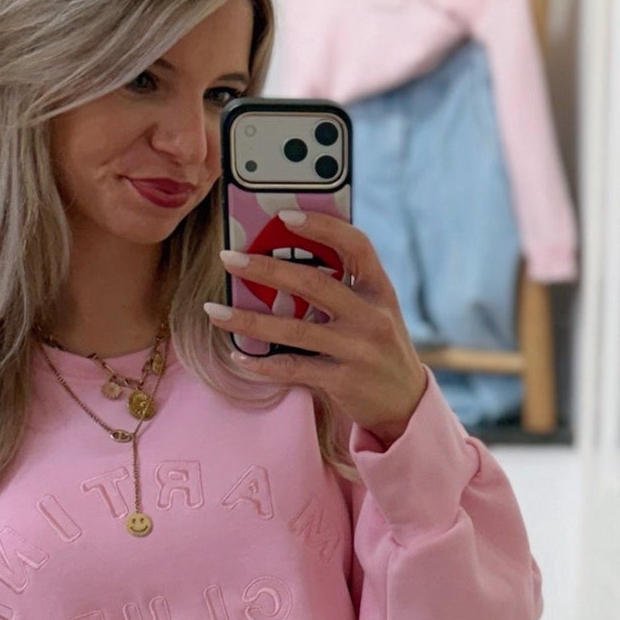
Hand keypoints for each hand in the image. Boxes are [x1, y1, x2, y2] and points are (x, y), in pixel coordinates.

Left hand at [206, 210, 427, 444]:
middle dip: (265, 268)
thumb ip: (344, 286)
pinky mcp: (344, 380)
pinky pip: (294, 368)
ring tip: (214, 310)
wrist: (404, 403)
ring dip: (249, 319)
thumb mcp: (374, 311)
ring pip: (295, 328)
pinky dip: (263, 363)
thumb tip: (283, 259)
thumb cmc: (378, 348)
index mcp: (380, 290)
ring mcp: (358, 350)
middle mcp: (372, 317)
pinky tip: (238, 355)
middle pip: (314, 283)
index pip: (356, 245)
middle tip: (228, 258)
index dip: (322, 226)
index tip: (283, 216)